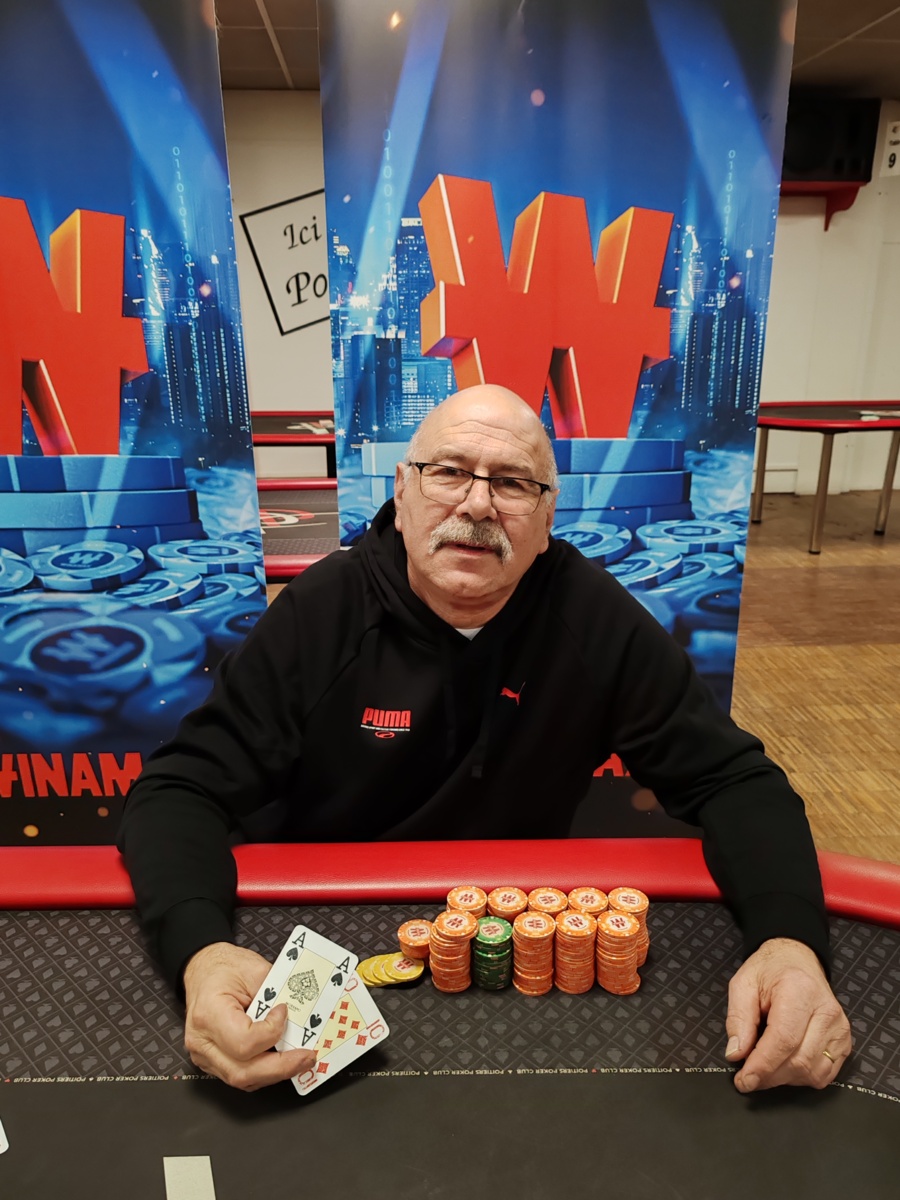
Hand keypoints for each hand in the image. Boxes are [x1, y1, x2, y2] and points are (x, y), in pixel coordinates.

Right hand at [183, 942, 315, 1090]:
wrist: (204, 970)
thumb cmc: (224, 968)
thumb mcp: (254, 969)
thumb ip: (276, 994)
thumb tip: (298, 1016)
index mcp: (209, 1014)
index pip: (243, 1041)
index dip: (272, 1032)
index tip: (284, 1012)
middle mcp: (203, 1041)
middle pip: (243, 1071)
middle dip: (281, 1067)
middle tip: (307, 1057)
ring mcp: (205, 1055)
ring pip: (243, 1079)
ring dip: (275, 1073)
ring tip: (300, 1061)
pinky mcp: (213, 1062)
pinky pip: (241, 1074)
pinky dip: (264, 1071)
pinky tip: (282, 1061)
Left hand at [724, 937, 851, 1092]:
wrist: (797, 959)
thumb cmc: (769, 970)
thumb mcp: (743, 984)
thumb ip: (738, 1019)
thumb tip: (736, 1055)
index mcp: (799, 991)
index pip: (784, 1040)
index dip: (762, 1066)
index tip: (743, 1081)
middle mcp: (826, 1011)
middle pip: (799, 1061)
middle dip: (769, 1076)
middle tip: (748, 1075)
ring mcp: (840, 1028)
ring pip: (812, 1072)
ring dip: (784, 1078)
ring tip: (766, 1065)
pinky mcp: (845, 1041)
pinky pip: (825, 1074)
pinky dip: (801, 1076)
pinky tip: (786, 1064)